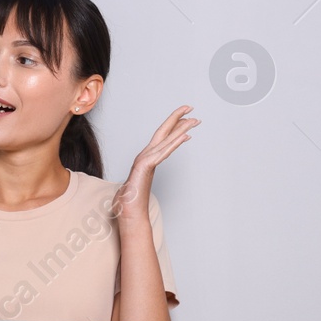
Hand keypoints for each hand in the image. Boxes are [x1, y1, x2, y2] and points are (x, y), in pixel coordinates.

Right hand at [115, 105, 197, 221]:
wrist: (127, 212)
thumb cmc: (132, 201)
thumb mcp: (140, 184)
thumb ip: (143, 176)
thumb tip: (144, 175)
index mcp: (146, 158)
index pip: (161, 137)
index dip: (173, 125)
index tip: (186, 118)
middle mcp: (146, 156)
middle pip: (163, 132)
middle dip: (177, 118)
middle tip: (190, 107)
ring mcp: (145, 160)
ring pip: (166, 139)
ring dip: (180, 127)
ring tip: (194, 119)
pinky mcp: (145, 166)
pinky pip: (164, 152)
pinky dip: (175, 142)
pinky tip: (185, 136)